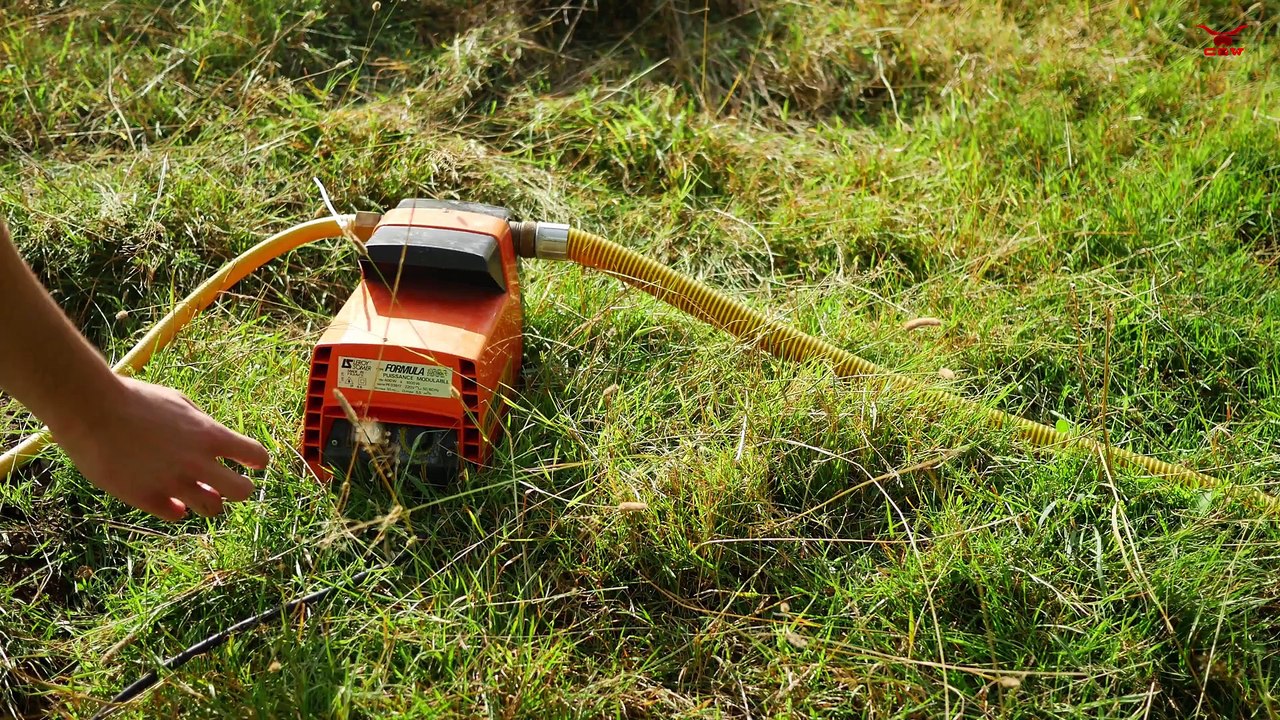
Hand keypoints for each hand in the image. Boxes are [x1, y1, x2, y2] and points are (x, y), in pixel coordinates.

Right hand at [50, 376, 269, 520]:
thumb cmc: (136, 399)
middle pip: (242, 492)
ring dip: (209, 501)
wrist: (91, 409)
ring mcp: (172, 483)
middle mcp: (197, 462)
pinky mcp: (146, 498)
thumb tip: (219, 445)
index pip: (256, 456)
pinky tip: (171, 500)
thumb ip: (204, 425)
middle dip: (239, 489)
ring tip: (198, 492)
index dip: (257, 461)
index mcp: (210, 435)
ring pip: (211, 509)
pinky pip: (175, 515)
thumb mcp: (180, 402)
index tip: (250, 463)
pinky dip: (177, 509)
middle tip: (227, 483)